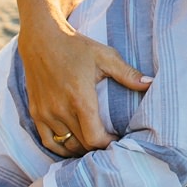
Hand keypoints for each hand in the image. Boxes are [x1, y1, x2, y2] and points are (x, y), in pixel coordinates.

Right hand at [19, 20, 151, 157]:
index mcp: (79, 99)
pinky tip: (72, 144)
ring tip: (94, 142)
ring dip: (81, 148)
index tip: (117, 137)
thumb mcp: (105, 56)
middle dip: (98, 146)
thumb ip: (128, 73)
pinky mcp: (35, 112)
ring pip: (66, 145)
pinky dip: (61, 147)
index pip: (95, 138)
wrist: (41, 39)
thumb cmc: (76, 47)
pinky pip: (48, 141)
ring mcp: (45, 113)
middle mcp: (60, 110)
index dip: (109, 143)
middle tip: (109, 140)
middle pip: (82, 144)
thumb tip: (150, 84)